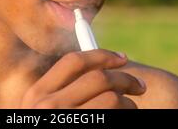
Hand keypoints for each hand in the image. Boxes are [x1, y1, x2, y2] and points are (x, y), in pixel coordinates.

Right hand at [21, 49, 145, 108]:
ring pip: (113, 99)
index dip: (101, 56)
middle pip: (98, 78)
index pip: (74, 62)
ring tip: (129, 111)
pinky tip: (125, 120)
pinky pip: (117, 116)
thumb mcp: (44, 112)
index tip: (122, 58)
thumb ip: (63, 90)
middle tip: (140, 85)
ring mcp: (68, 122)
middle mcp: (50, 106)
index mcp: (37, 94)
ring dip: (129, 104)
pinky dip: (128, 116)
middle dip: (126, 78)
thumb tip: (106, 67)